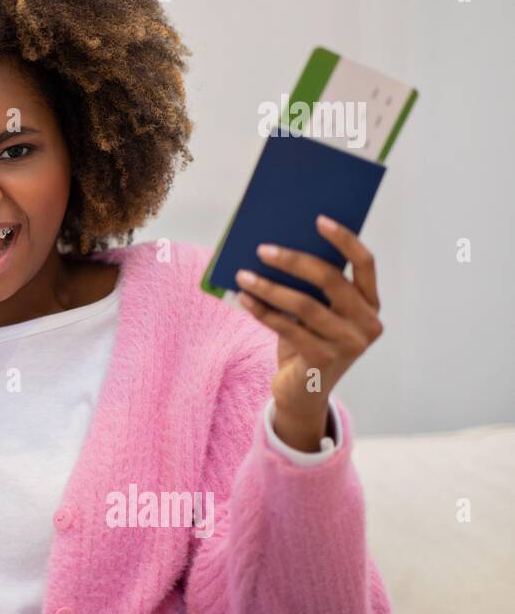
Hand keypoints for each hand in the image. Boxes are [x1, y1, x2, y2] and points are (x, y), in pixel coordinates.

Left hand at [232, 215, 383, 450]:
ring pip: (305, 304)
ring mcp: (349, 344)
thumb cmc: (306, 341)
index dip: (344, 239)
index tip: (319, 220)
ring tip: (243, 273)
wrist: (302, 394)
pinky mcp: (324, 361)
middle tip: (263, 248)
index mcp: (370, 304)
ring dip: (269, 286)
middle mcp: (368, 323)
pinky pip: (288, 328)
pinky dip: (262, 311)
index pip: (366, 264)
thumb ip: (309, 287)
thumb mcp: (314, 313)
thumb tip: (276, 247)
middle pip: (331, 280)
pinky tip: (243, 297)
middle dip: (294, 260)